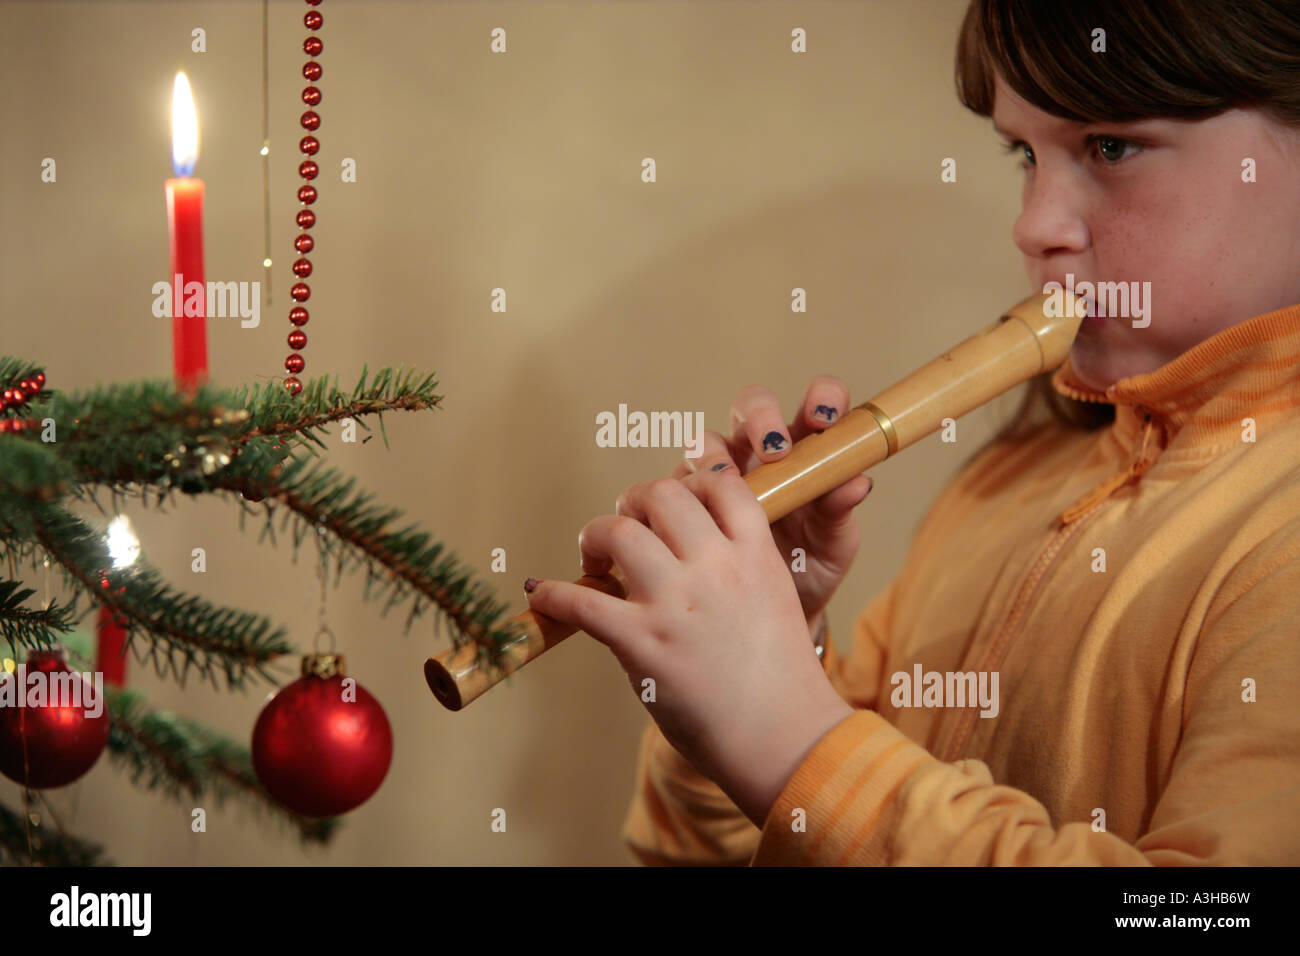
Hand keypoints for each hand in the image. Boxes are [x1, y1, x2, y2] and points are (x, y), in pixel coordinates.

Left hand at [523, 463, 853, 826]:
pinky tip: (542, 595)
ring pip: (620, 532)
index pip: (720, 482)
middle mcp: (716, 568)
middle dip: (635, 501)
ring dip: (597, 537)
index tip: (675, 500)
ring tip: (596, 559)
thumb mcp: (776, 599)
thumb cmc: (780, 678)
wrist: (785, 737)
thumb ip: (738, 563)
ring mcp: (677, 603)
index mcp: (755, 554)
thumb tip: (684, 542)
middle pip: (663, 493)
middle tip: (626, 525)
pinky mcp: (642, 643)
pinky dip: (553, 594)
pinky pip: (581, 602)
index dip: (691, 480)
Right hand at [677, 377, 872, 622]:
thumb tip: (858, 483)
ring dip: (714, 453)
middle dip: (761, 417)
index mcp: (809, 451)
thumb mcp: (833, 546)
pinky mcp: (688, 499)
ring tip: (727, 481)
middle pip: (752, 406)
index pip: (817, 404)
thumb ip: (840, 512)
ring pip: (707, 439)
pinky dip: (682, 491)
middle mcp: (762, 453)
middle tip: (774, 450)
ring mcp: (722, 473)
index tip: (824, 417)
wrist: (772, 615)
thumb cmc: (810, 569)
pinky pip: (677, 484)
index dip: (820, 398)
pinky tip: (692, 511)